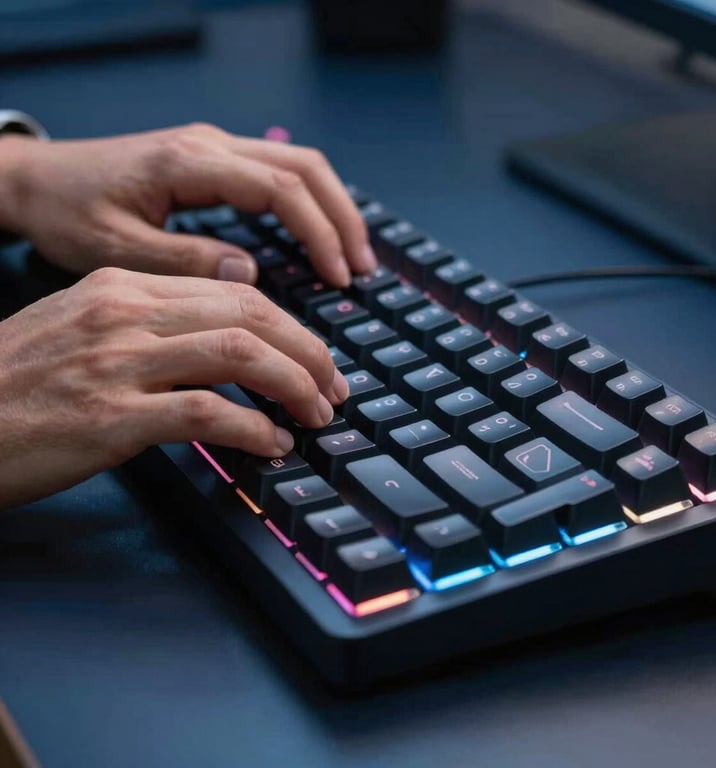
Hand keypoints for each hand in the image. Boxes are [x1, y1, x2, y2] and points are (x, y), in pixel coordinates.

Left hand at [0, 124, 374, 286]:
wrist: (40, 182)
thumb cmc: (70, 214)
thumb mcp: (116, 249)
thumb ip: (185, 260)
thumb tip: (250, 271)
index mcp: (189, 163)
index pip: (281, 188)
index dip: (319, 233)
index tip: (337, 277)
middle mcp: (210, 145)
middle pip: (305, 167)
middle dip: (342, 219)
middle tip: (362, 270)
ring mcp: (214, 148)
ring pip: (299, 165)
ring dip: (333, 209)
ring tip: (354, 257)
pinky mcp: (214, 160)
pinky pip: (280, 174)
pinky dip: (310, 205)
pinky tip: (319, 237)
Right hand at [0, 267, 348, 508]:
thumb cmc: (17, 384)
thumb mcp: (84, 330)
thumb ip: (155, 329)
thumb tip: (228, 351)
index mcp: (124, 286)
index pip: (236, 294)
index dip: (291, 328)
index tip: (315, 359)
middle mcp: (126, 312)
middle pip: (251, 316)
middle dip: (309, 354)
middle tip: (333, 389)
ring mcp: (118, 362)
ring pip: (240, 355)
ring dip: (294, 386)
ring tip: (315, 415)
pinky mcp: (110, 418)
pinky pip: (206, 414)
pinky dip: (252, 428)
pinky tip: (271, 444)